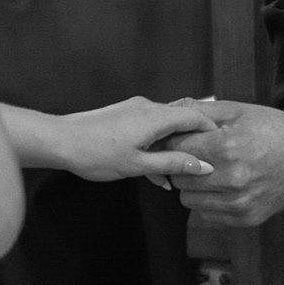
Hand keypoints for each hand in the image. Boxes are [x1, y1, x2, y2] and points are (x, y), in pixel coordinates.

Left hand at [53, 97, 218, 181]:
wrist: (59, 140)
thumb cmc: (96, 153)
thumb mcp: (138, 165)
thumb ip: (172, 164)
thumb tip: (202, 165)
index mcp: (155, 116)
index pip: (195, 116)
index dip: (212, 130)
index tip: (224, 146)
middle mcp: (147, 108)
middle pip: (181, 120)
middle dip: (193, 143)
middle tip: (204, 164)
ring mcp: (134, 111)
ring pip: (163, 128)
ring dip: (172, 150)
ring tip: (177, 177)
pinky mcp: (122, 117)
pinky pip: (148, 130)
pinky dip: (155, 148)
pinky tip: (154, 174)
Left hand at [167, 100, 283, 226]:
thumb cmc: (270, 130)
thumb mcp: (236, 111)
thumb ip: (199, 111)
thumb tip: (167, 110)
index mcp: (226, 147)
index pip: (176, 148)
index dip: (174, 141)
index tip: (181, 139)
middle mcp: (231, 179)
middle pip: (178, 176)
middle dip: (182, 164)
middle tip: (197, 155)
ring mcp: (238, 202)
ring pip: (188, 199)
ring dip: (193, 186)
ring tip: (211, 171)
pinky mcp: (244, 218)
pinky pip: (206, 214)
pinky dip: (208, 201)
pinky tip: (222, 187)